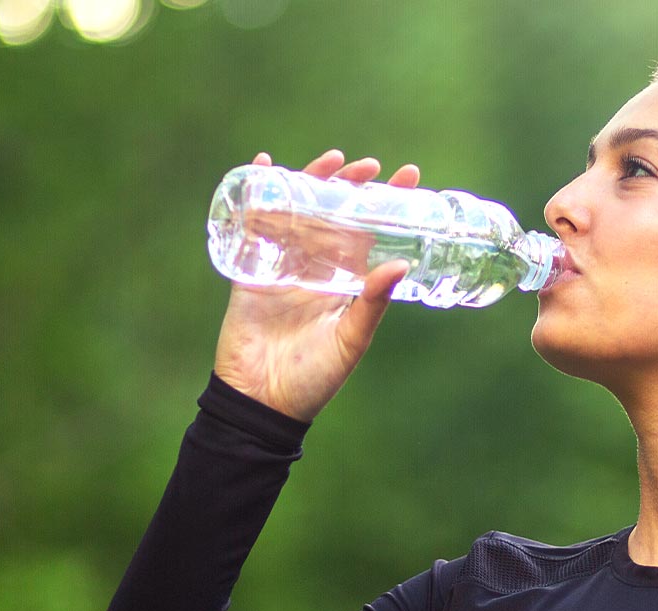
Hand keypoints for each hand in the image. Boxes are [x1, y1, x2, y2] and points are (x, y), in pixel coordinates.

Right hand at [213, 148, 421, 422]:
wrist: (262, 403)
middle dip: (351, 187)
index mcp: (343, 284)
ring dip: (311, 182)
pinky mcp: (249, 271)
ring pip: (298, 214)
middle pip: (334, 215)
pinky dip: (255, 196)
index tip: (408, 176)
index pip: (369, 233)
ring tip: (332, 161)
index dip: (386, 205)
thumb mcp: (350, 340)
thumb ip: (372, 304)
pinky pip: (251, 227)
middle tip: (369, 166)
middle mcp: (316, 269)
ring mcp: (282, 267)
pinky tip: (262, 166)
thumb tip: (400, 266)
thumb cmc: (313, 380)